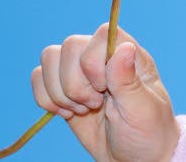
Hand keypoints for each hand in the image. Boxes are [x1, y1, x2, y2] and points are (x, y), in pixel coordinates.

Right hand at [31, 22, 179, 161]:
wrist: (132, 160)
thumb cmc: (147, 134)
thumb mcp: (144, 112)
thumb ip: (129, 82)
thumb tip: (124, 48)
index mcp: (128, 54)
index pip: (100, 35)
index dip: (93, 62)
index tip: (105, 90)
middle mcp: (101, 56)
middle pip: (69, 46)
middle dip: (76, 84)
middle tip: (95, 105)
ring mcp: (79, 70)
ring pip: (50, 58)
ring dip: (61, 92)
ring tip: (82, 109)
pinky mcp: (62, 87)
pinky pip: (37, 77)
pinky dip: (46, 99)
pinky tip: (67, 113)